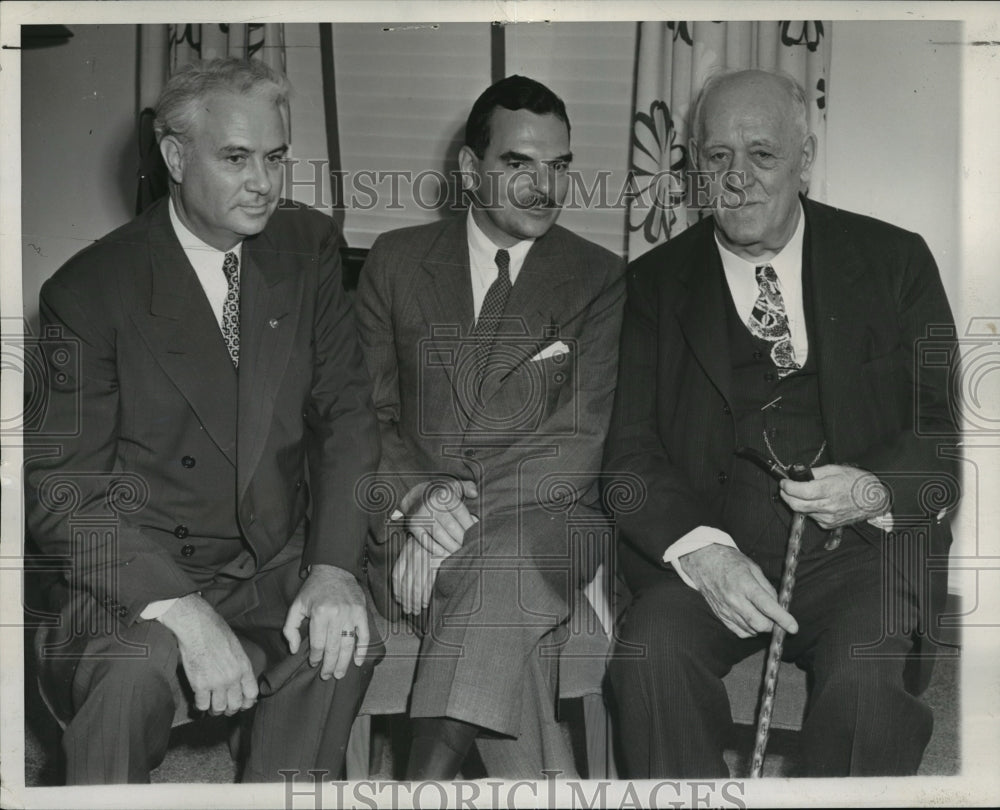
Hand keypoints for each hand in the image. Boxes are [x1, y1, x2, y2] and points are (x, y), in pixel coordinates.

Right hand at [158, 594, 257, 715]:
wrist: (198, 628)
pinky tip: (199, 702)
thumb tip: (240, 680)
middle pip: (236, 705)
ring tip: (211, 707)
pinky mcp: (200, 684)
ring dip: (215, 710)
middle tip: (225, 708)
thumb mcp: (237, 648)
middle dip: (230, 709)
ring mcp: (216, 682)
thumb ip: (239, 666)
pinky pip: (202, 705)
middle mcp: (233, 677)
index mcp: (244, 667)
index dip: (247, 702)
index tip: (242, 704)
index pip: (252, 694)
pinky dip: (200, 706)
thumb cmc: (217, 632)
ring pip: (219, 708)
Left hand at [282, 565, 370, 679]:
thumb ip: (290, 629)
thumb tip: (294, 650)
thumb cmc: (313, 589)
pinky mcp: (362, 613)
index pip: (318, 644)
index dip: (315, 657)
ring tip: (339, 674)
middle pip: (333, 648)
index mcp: (320, 613)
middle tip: (326, 676)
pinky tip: (357, 661)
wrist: (334, 570)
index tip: (313, 663)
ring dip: (343, 663)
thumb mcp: (296, 606)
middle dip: (329, 666)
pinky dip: (362, 650)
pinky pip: (364, 636)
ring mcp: (352, 614)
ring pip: (348, 645)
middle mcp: (337, 614)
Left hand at [391, 536, 439, 614]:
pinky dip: (426, 596)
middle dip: (406, 600)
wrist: (449, 530)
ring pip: (416, 586)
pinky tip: (425, 603)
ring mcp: (425, 559)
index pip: (397, 575)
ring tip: (416, 610)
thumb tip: (403, 585)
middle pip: (406, 584)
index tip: (399, 601)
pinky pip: (429, 584)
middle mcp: (414, 555)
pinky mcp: (438, 563)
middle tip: (408, 610)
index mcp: (407, 551)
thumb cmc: (433, 541)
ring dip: (415, 602)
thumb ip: (409, 560)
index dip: (397, 591)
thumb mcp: (417, 545)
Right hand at [399, 478, 477, 554]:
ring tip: (461, 552)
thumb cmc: (441, 494)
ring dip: (452, 546)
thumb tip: (475, 493)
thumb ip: (467, 487)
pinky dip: (435, 548)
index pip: (461, 513)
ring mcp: (421, 516)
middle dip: (463, 539)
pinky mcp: (414, 525)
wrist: (415, 496)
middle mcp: (432, 505)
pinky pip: (425, 540)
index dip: (470, 526)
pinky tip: (445, 553)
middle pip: (451, 526)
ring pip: (440, 535)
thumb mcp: (454, 486)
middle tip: (472, 547)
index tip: (478, 535)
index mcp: (444, 495)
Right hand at [680, 544, 798, 637]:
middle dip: (773, 625)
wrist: (704, 562)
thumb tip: (778, 605)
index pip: (767, 607)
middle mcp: (735, 600)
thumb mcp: (753, 567)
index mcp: (745, 585)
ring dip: (761, 626)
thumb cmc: (730, 562)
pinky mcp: (721, 616)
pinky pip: (740, 632)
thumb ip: (767, 587)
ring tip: (762, 614)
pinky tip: (751, 619)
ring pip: (751, 630)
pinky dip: (750, 630)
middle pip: (760, 624)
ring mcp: (726, 610)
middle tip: (777, 617)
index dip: (783, 619)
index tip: (793, 627)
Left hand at [780, 464, 890, 528]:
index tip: (784, 482)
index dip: (788, 487)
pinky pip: (812, 517)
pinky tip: (816, 501)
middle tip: (785, 488)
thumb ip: (815, 472)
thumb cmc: (856, 482)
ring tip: (802, 493)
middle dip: (786, 496)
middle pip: (796, 505)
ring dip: (797, 502)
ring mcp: (828, 517)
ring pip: (803, 511)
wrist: (873, 499)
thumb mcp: (835, 469)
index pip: (801, 491)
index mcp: (829, 490)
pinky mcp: (829, 525)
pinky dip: (808, 509)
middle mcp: (828, 506)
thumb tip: (798, 472)